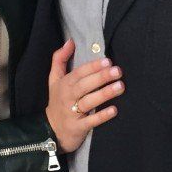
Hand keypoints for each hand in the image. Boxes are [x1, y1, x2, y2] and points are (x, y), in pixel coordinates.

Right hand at [45, 39, 124, 153]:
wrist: (50, 130)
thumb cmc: (58, 100)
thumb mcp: (54, 79)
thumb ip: (60, 59)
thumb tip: (70, 41)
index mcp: (64, 84)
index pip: (79, 73)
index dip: (92, 67)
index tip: (107, 61)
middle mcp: (68, 97)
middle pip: (84, 85)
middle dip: (101, 77)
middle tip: (118, 71)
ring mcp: (72, 113)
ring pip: (88, 102)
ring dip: (104, 94)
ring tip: (120, 86)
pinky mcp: (78, 128)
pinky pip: (91, 122)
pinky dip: (102, 116)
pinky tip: (114, 110)